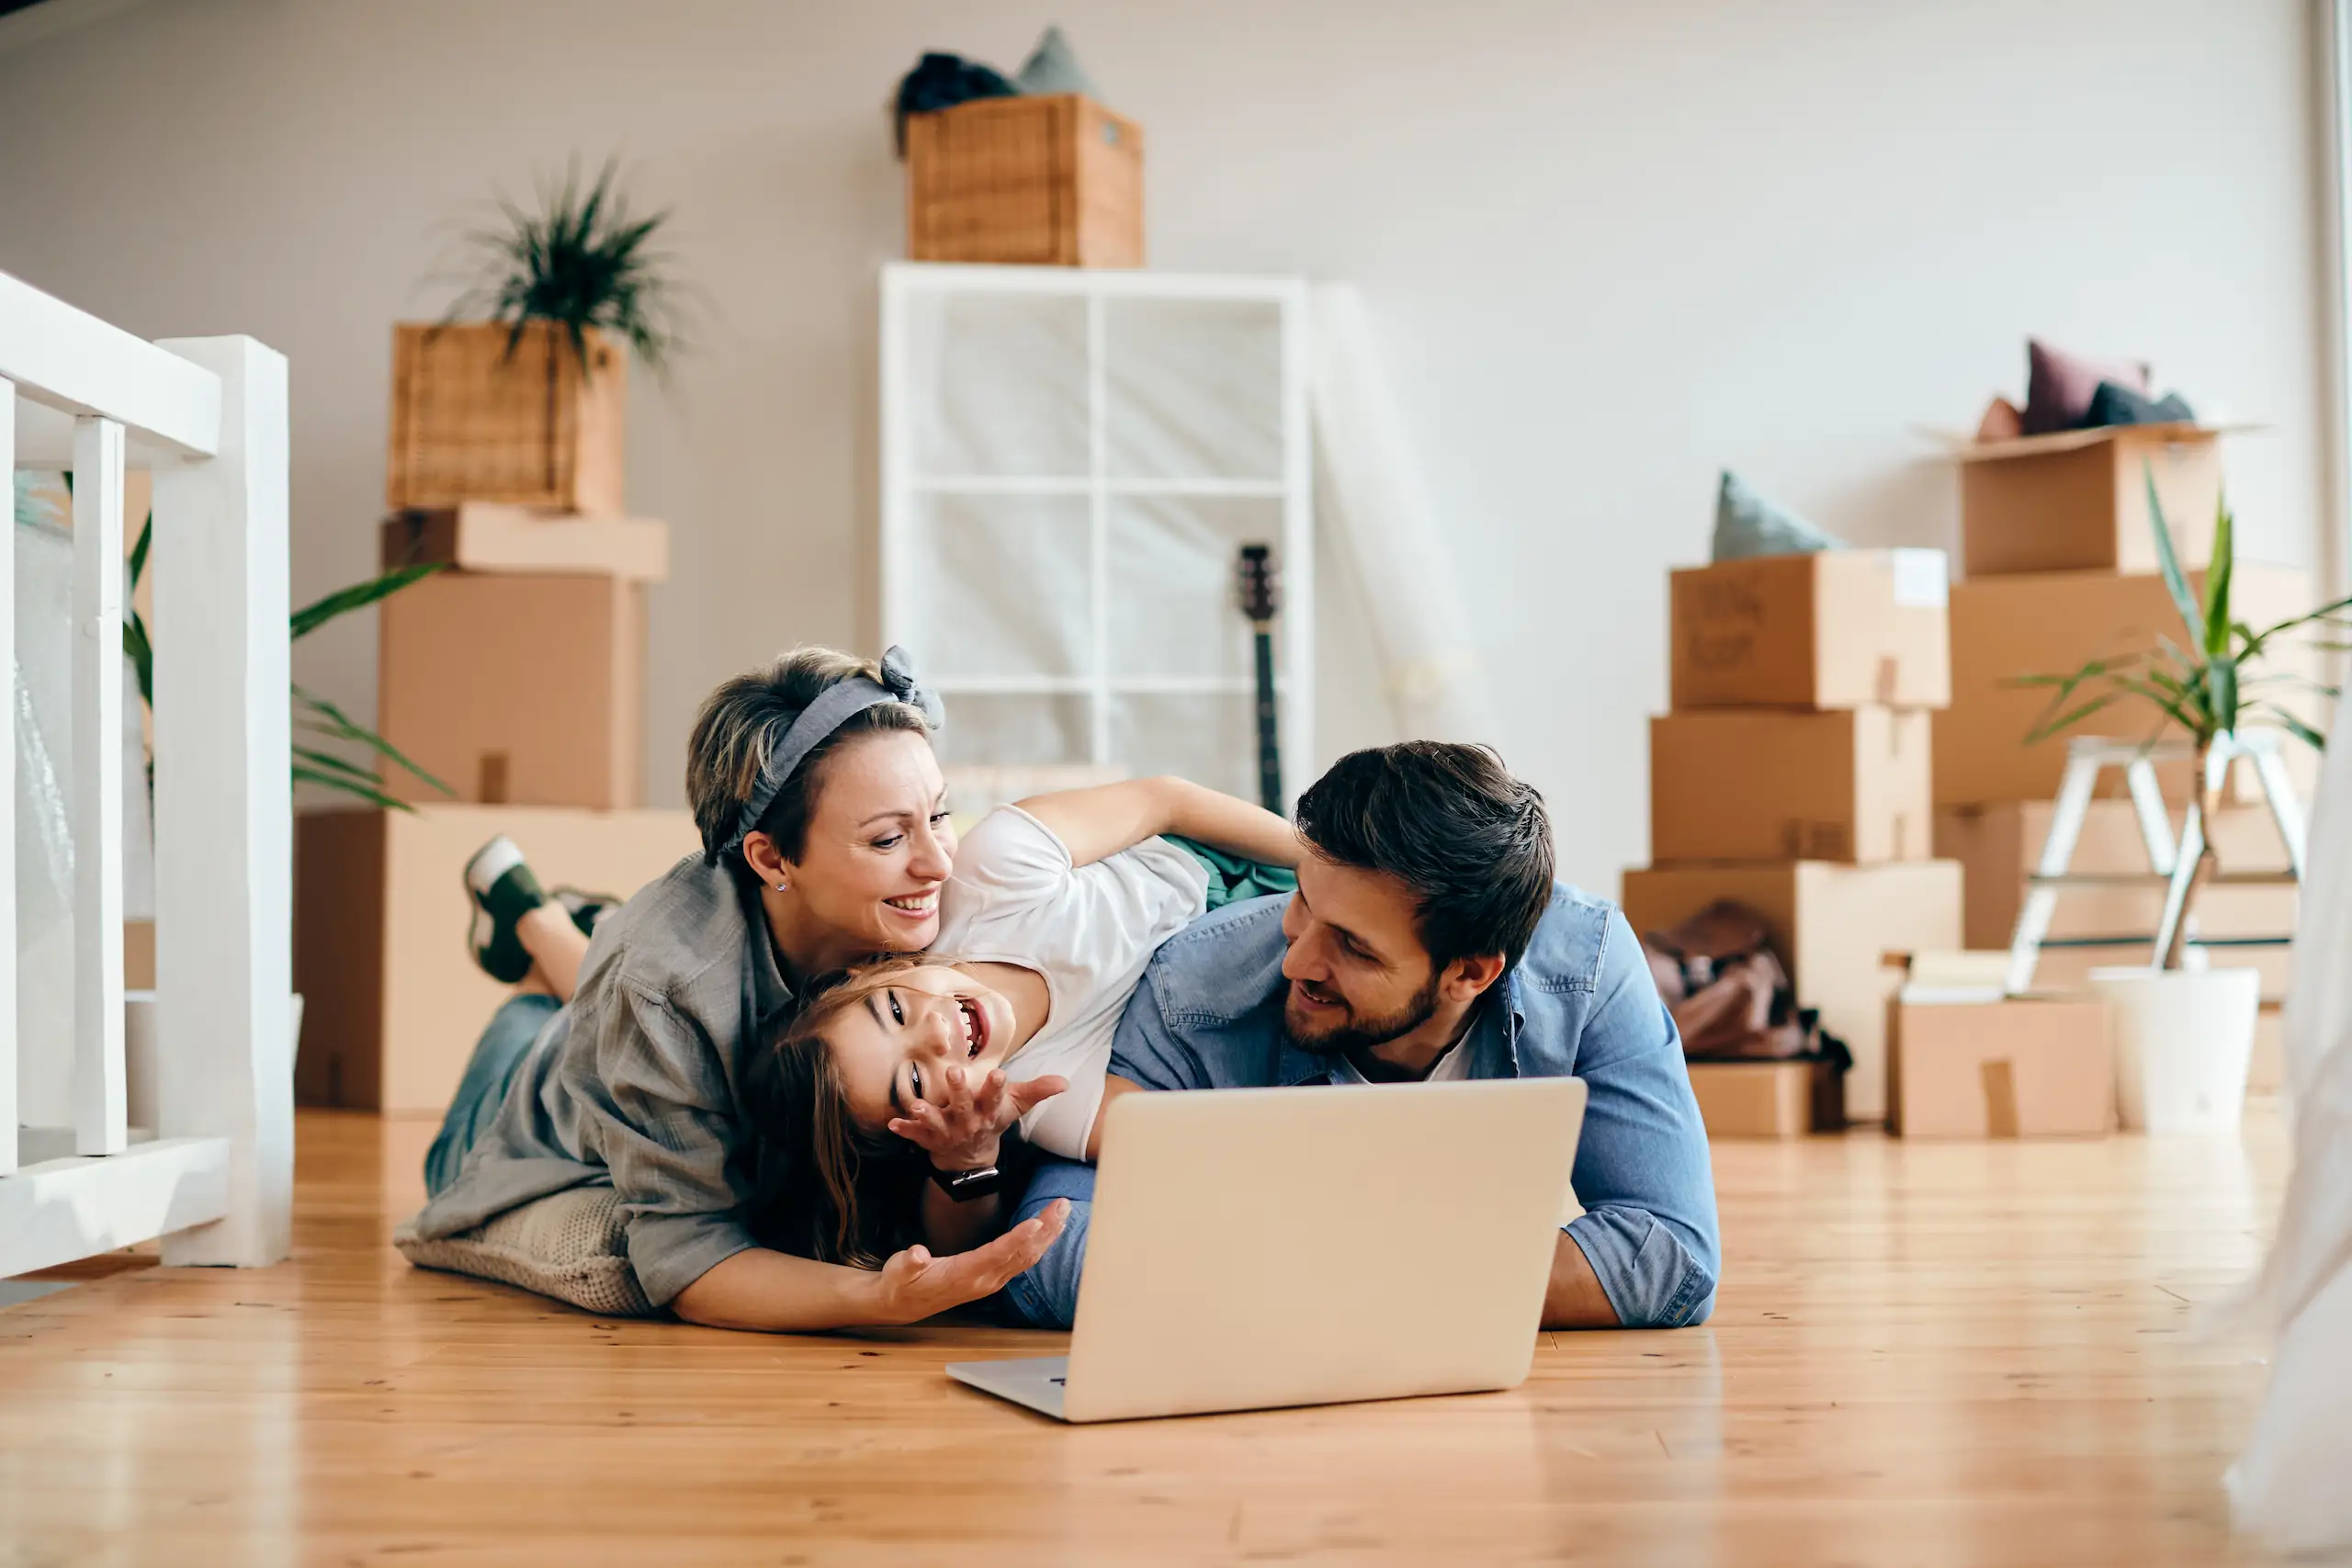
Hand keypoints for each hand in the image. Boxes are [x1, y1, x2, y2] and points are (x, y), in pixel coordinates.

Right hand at [871, 1199, 1069, 1323]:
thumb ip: (908, 1263)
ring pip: (1026, 1257)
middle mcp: (983, 1280)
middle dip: (1045, 1230)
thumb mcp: (898, 1271)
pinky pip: (1022, 1261)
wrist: (904, 1305)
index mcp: (963, 1275)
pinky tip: (1049, 1230)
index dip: (1017, 1239)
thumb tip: (916, 1253)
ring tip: (1063, 1211)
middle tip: (1063, 1205)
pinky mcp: (993, 1279)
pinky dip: (1039, 1244)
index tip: (1037, 1223)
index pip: (996, 1254)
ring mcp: (991, 1281)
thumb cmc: (902, 1282)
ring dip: (1047, 1235)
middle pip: (1021, 1253)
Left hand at [887, 1066, 1067, 1171]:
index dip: (997, 1087)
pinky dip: (905, 1130)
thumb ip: (1038, 1091)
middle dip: (959, 1091)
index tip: (999, 1074)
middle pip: (964, 1106)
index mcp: (988, 1111)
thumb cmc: (992, 1121)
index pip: (996, 1097)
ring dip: (927, 1114)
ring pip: (937, 1122)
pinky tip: (893, 1124)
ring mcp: (947, 1131)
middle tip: (953, 1072)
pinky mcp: (929, 1138)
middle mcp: (968, 1122)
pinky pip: (915, 1135)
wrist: (970, 1158)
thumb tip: (1066, 1082)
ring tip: (918, 1105)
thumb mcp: (1015, 1106)